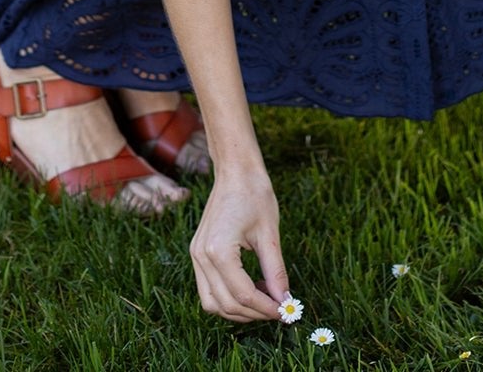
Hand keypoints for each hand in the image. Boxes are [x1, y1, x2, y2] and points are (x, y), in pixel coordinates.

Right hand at [189, 167, 289, 322]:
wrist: (235, 170)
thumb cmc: (254, 194)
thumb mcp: (269, 233)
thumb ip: (275, 271)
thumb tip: (285, 301)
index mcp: (219, 250)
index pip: (243, 295)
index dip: (266, 308)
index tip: (286, 311)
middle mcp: (201, 256)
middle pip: (226, 304)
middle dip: (254, 313)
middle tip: (278, 309)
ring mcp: (196, 255)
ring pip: (212, 303)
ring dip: (238, 310)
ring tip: (264, 300)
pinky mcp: (198, 253)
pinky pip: (208, 289)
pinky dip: (227, 296)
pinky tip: (250, 288)